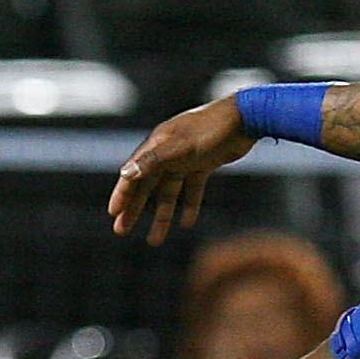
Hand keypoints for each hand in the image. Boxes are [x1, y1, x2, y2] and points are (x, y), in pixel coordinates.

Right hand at [109, 96, 257, 243]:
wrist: (246, 118)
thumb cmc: (212, 129)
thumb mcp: (181, 147)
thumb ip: (153, 160)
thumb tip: (125, 173)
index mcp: (157, 145)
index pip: (133, 173)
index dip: (122, 194)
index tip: (113, 213)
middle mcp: (168, 153)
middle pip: (147, 186)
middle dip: (134, 209)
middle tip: (121, 231)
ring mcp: (186, 159)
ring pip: (168, 192)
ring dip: (161, 215)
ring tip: (154, 240)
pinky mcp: (203, 163)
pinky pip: (192, 189)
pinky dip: (188, 205)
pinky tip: (186, 223)